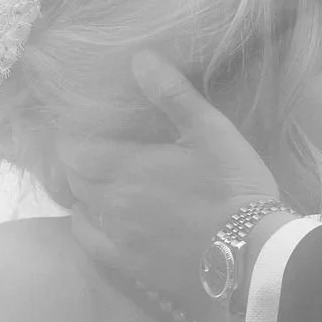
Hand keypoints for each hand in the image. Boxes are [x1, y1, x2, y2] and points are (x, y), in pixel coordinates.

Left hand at [61, 51, 284, 295]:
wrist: (251, 251)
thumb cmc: (233, 185)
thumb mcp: (209, 130)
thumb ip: (172, 94)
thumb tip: (140, 58)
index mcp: (126, 166)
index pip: (72, 148)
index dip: (70, 135)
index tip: (81, 125)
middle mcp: (111, 202)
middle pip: (74, 177)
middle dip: (77, 160)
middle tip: (93, 147)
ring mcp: (117, 236)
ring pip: (80, 206)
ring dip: (83, 190)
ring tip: (97, 178)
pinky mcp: (129, 264)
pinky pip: (89, 242)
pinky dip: (84, 224)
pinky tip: (93, 216)